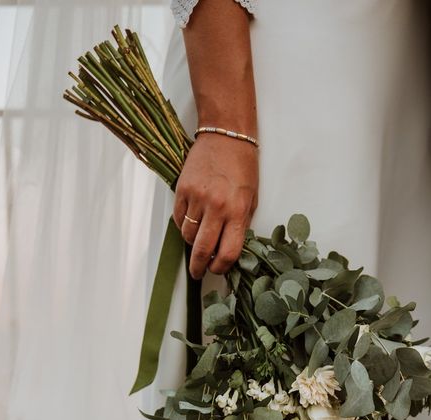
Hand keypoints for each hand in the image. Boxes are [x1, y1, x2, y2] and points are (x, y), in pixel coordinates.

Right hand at [173, 134, 257, 278]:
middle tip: (198, 272)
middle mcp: (217, 207)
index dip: (221, 267)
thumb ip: (240, 224)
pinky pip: (179, 219)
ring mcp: (197, 198)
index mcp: (238, 211)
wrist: (226, 136)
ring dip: (192, 243)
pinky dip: (183, 226)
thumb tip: (226, 248)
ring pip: (188, 235)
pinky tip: (191, 224)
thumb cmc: (243, 167)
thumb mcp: (251, 198)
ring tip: (198, 241)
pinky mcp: (182, 190)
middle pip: (202, 249)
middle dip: (199, 267)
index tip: (217, 270)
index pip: (228, 252)